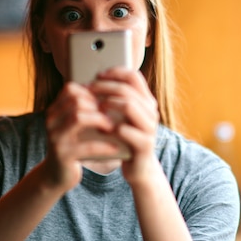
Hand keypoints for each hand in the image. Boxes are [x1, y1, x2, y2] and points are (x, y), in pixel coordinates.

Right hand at [43, 81, 121, 189]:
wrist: (57, 175)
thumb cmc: (73, 146)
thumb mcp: (75, 125)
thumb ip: (84, 110)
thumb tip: (110, 93)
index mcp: (54, 111)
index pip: (71, 89)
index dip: (91, 92)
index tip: (105, 103)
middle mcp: (51, 121)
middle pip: (76, 101)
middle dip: (97, 106)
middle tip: (112, 116)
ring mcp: (55, 138)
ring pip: (78, 118)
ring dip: (100, 121)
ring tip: (113, 127)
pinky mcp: (62, 155)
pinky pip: (86, 146)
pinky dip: (104, 145)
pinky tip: (115, 148)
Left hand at [89, 68, 161, 184]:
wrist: (139, 168)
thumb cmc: (126, 139)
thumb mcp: (123, 117)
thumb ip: (115, 100)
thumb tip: (93, 81)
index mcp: (146, 101)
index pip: (134, 76)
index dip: (115, 72)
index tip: (97, 75)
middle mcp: (151, 112)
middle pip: (128, 89)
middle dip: (104, 87)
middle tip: (88, 90)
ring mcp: (150, 128)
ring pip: (129, 106)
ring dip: (109, 104)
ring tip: (96, 108)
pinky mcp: (144, 144)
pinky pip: (126, 130)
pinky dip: (110, 127)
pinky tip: (100, 130)